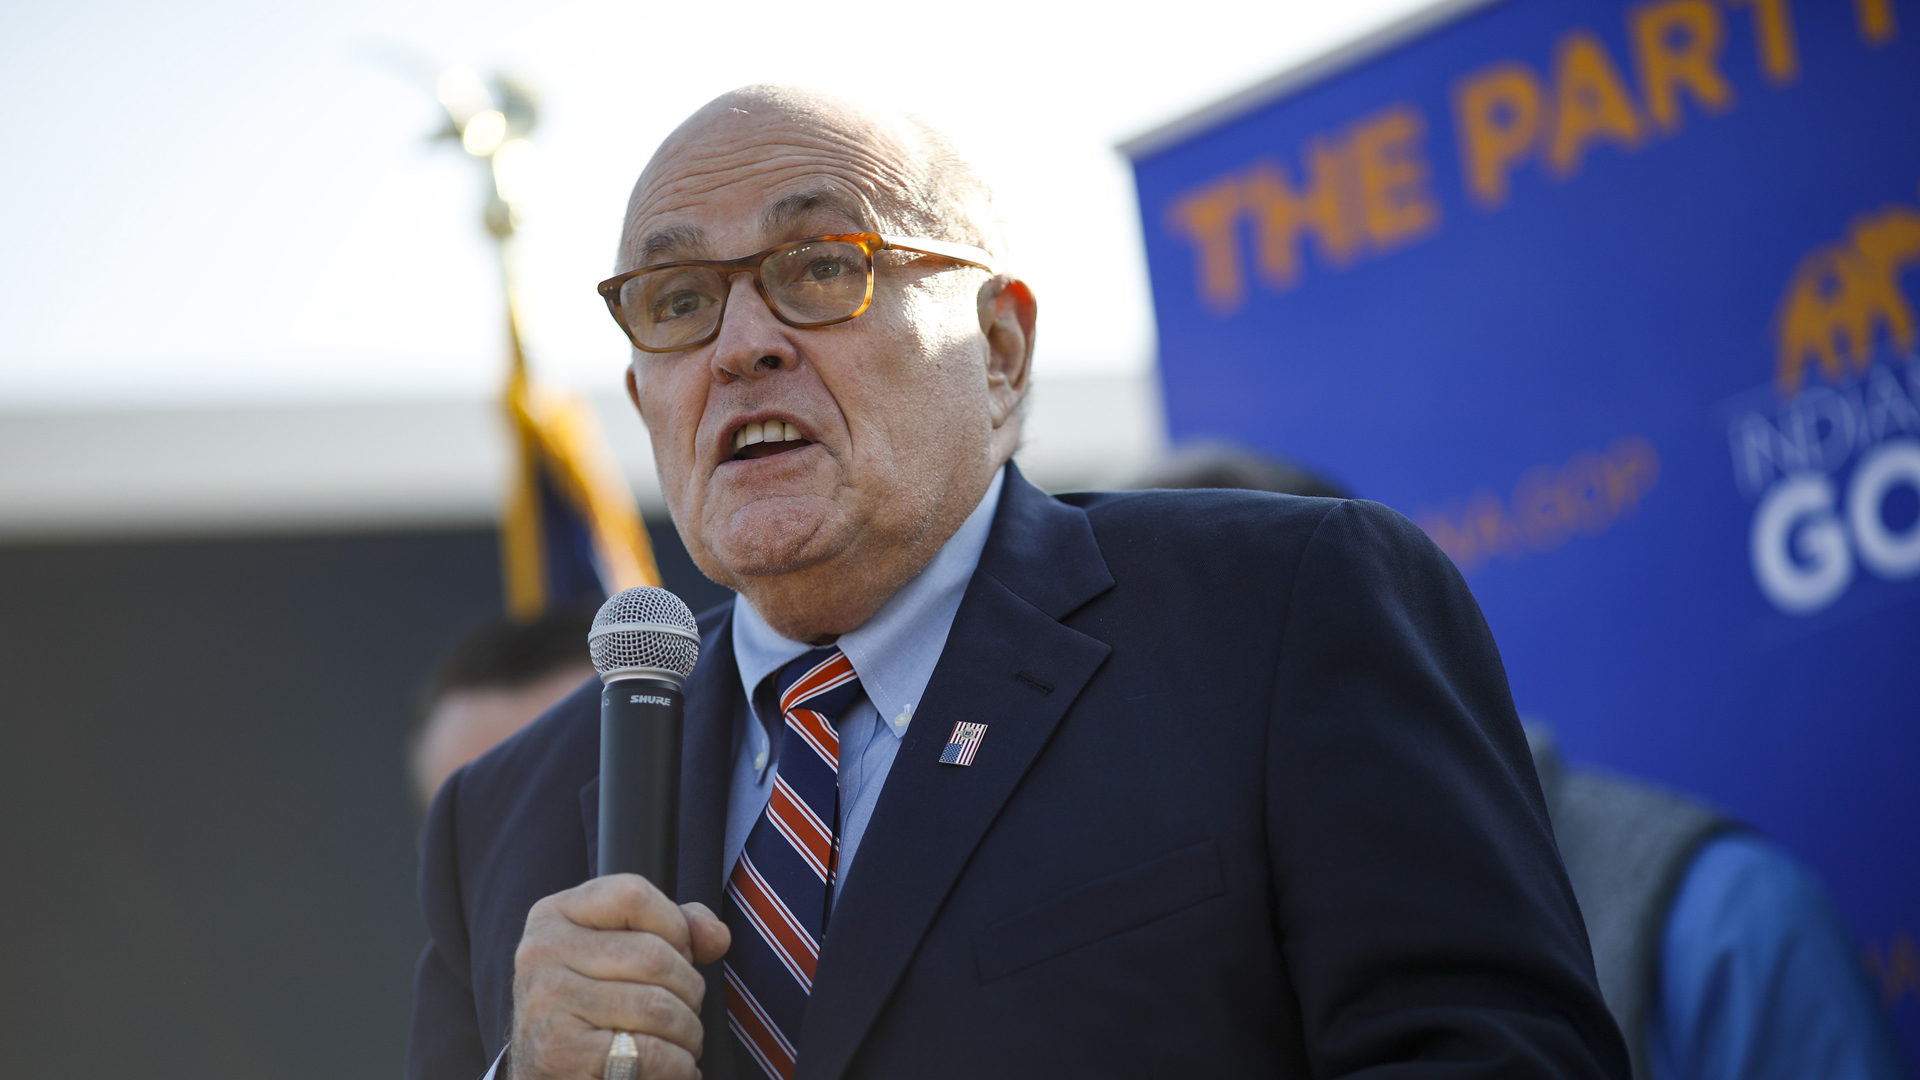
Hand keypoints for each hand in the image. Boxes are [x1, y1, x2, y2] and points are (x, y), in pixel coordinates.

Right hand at [508, 874, 730, 1079]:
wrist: (544, 1068)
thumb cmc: (591, 1003)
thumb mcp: (620, 948)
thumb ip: (674, 927)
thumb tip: (716, 936)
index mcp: (556, 914)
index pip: (634, 895)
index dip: (675, 925)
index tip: (681, 954)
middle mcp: (542, 951)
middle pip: (653, 955)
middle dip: (690, 988)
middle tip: (688, 1008)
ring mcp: (547, 1001)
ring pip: (656, 1006)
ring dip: (688, 1031)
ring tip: (684, 1040)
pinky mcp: (560, 1052)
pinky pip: (647, 1052)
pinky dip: (677, 1064)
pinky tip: (675, 1065)